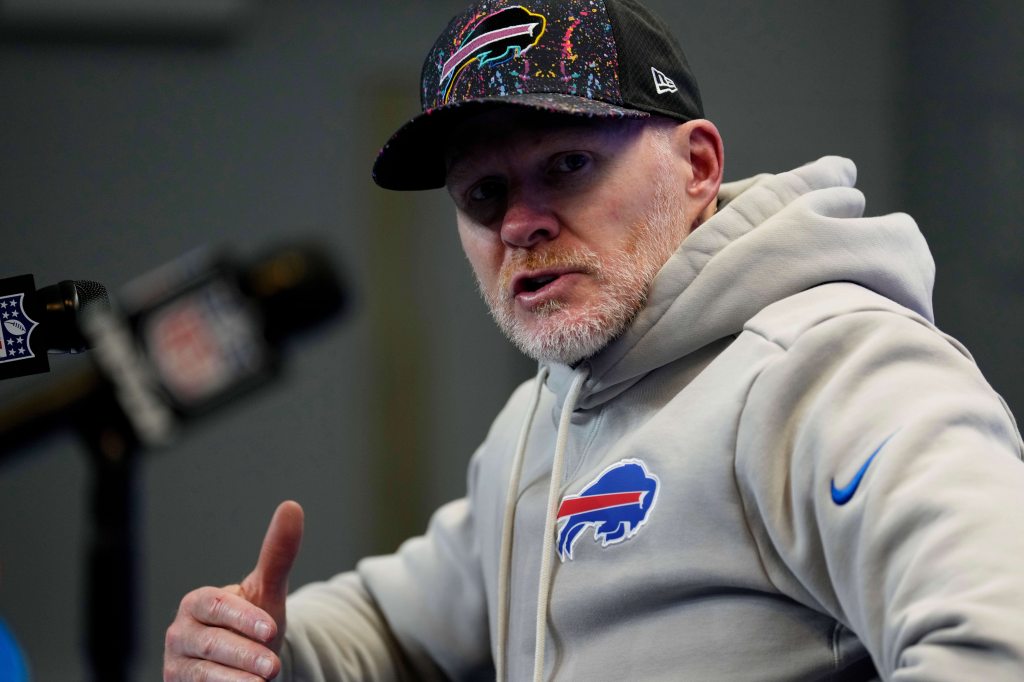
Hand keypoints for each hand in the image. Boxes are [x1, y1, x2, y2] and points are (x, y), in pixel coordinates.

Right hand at [164, 500, 303, 680]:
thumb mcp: (268, 589)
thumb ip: (278, 552)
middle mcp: (181, 633)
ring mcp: (178, 664)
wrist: (248, 661)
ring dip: (235, 681)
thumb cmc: (255, 621)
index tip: (271, 629)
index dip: (243, 618)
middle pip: (211, 644)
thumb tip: (292, 506)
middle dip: (244, 655)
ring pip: (203, 674)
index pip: (217, 607)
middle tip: (273, 667)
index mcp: (198, 603)